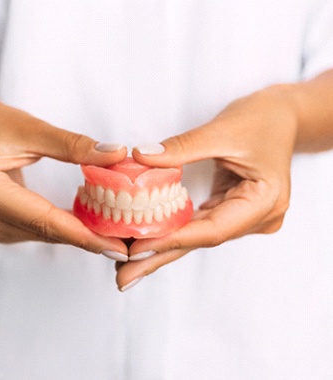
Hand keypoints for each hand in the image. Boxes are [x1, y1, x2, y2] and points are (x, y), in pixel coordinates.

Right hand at [0, 93, 127, 254]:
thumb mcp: (29, 127)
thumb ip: (73, 145)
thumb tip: (117, 156)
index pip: (43, 220)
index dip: (84, 235)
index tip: (118, 247)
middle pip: (42, 231)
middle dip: (85, 237)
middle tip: (124, 242)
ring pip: (38, 234)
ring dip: (72, 232)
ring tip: (109, 231)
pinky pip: (29, 231)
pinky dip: (55, 227)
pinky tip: (80, 223)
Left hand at [116, 86, 297, 290]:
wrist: (282, 116)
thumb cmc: (262, 119)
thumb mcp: (221, 130)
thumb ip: (181, 147)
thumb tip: (141, 157)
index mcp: (264, 201)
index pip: (212, 229)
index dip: (172, 240)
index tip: (136, 249)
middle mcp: (257, 217)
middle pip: (201, 241)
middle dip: (159, 258)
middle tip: (123, 278)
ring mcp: (245, 217)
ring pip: (196, 236)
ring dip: (162, 249)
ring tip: (128, 265)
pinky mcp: (232, 209)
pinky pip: (198, 224)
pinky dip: (172, 232)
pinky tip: (148, 240)